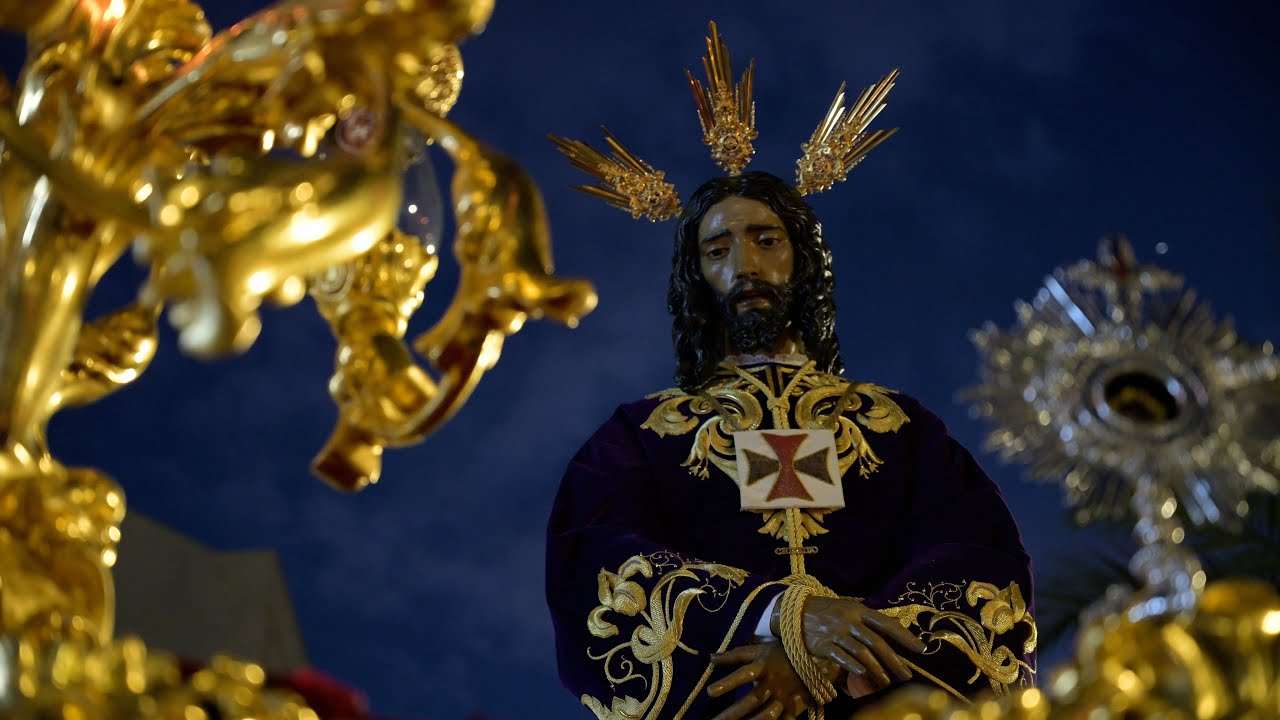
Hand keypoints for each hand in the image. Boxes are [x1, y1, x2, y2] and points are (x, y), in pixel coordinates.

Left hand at [707, 642, 811, 719]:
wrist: (816, 659)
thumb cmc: (781, 654)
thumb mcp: (759, 650)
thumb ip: (735, 655)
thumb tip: (710, 658)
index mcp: (763, 666)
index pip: (743, 674)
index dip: (727, 683)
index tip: (709, 692)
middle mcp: (772, 684)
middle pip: (751, 701)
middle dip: (732, 714)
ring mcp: (784, 698)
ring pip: (766, 715)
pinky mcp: (793, 709)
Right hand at [781, 596, 926, 697]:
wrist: (793, 611)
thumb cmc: (826, 611)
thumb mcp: (849, 608)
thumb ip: (871, 618)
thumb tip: (897, 623)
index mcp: (858, 609)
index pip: (886, 624)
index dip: (904, 636)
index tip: (921, 649)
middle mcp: (848, 620)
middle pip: (876, 642)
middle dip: (894, 660)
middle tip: (906, 675)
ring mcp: (835, 632)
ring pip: (861, 652)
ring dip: (876, 668)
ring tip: (886, 682)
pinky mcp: (823, 644)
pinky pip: (841, 657)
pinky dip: (853, 666)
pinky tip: (862, 674)